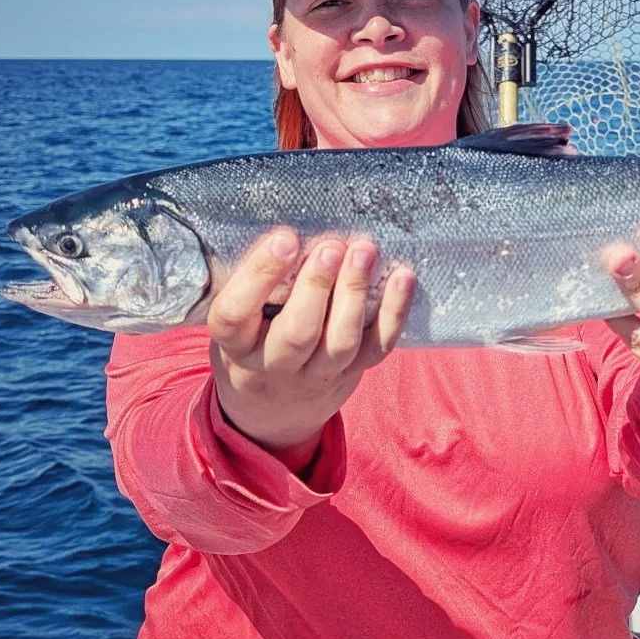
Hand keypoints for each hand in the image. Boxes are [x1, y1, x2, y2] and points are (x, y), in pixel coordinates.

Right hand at [207, 229, 414, 464]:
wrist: (272, 409)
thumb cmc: (251, 340)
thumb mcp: (235, 319)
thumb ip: (249, 284)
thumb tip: (286, 229)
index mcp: (235, 345)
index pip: (235, 314)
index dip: (260, 275)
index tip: (285, 239)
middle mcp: (274, 364)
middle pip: (297, 333)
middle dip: (317, 286)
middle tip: (332, 246)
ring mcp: (317, 374)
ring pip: (340, 342)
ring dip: (355, 294)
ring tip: (364, 252)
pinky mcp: (352, 373)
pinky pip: (377, 346)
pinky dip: (395, 313)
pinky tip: (404, 277)